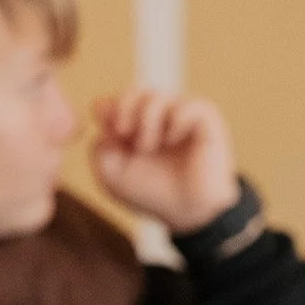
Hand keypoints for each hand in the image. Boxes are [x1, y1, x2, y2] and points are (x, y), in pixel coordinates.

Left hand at [90, 90, 239, 233]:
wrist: (186, 212)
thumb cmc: (151, 194)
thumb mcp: (112, 175)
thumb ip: (100, 147)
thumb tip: (104, 120)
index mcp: (133, 129)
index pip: (114, 101)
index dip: (108, 109)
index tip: (112, 131)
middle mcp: (156, 118)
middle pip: (133, 92)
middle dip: (124, 109)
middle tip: (124, 132)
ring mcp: (180, 116)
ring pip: (156, 96)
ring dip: (147, 120)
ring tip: (148, 147)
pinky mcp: (205, 119)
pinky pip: (187, 105)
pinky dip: (175, 122)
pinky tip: (172, 140)